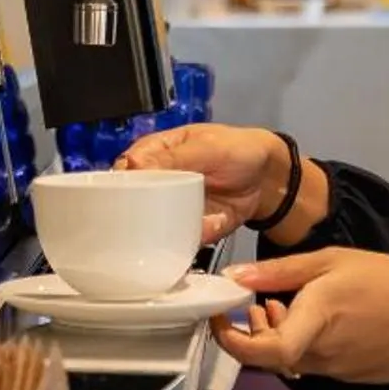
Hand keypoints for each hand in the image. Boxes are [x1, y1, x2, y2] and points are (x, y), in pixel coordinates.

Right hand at [118, 123, 289, 241]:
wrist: (268, 178)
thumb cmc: (237, 150)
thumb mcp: (208, 146)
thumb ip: (173, 157)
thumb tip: (133, 164)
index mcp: (155, 153)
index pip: (124, 171)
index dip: (120, 186)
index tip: (128, 196)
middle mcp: (157, 183)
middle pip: (131, 205)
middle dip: (142, 214)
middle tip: (161, 213)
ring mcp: (171, 209)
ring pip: (151, 229)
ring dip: (167, 231)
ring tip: (195, 220)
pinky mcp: (187, 230)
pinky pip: (178, 242)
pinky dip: (193, 239)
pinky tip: (211, 225)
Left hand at [213, 248, 388, 385]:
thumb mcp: (332, 261)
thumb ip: (280, 272)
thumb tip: (234, 277)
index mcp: (311, 325)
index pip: (257, 352)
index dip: (229, 340)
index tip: (220, 318)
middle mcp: (317, 357)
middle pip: (268, 356)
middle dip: (253, 331)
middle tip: (261, 301)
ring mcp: (335, 371)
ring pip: (291, 359)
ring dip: (280, 334)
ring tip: (293, 302)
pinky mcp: (350, 376)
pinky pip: (314, 362)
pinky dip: (305, 342)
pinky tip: (324, 318)